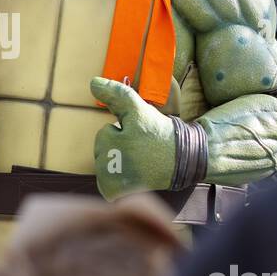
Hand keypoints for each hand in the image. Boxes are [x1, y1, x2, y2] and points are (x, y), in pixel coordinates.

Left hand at [90, 77, 177, 200]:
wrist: (183, 161)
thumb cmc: (158, 134)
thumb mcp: (139, 109)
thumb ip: (116, 94)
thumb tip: (93, 82)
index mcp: (116, 139)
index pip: (105, 132)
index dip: (122, 132)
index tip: (141, 137)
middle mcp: (113, 160)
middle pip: (102, 149)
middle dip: (119, 146)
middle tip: (141, 149)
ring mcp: (113, 179)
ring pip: (103, 164)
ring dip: (118, 162)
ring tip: (140, 162)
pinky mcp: (115, 193)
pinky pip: (105, 184)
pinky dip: (116, 181)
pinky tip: (133, 177)